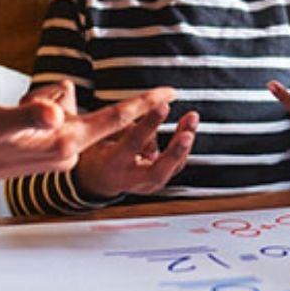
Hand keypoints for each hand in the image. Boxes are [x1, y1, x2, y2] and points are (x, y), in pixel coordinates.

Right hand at [0, 86, 177, 196]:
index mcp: (64, 142)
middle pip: (79, 106)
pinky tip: (9, 128)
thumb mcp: (0, 121)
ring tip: (9, 121)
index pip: (113, 119)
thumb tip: (55, 112)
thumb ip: (30, 116)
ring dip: (38, 105)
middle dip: (55, 99)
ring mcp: (57, 153)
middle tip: (20, 110)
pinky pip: (52, 117)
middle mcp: (67, 150)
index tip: (171, 92)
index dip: (143, 103)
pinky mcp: (45, 151)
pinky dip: (34, 112)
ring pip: (63, 108)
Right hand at [75, 106, 198, 198]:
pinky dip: (184, 146)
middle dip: (175, 152)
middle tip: (188, 134)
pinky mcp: (157, 182)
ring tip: (191, 118)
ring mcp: (146, 185)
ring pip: (172, 168)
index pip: (133, 143)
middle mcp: (131, 179)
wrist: (98, 178)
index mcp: (112, 164)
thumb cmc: (99, 151)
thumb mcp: (102, 135)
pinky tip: (187, 127)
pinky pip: (175, 165)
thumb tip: (153, 110)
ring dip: (185, 143)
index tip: (162, 105)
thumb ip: (125, 125)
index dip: (149, 124)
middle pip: (158, 171)